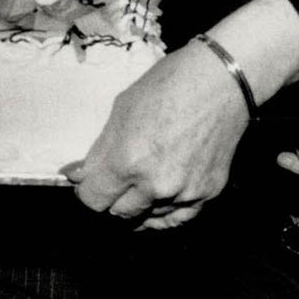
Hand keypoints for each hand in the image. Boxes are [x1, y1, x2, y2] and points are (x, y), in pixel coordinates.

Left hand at [63, 38, 250, 231]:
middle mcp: (155, 184)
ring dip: (139, 203)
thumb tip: (77, 175)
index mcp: (128, 160)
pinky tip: (157, 202)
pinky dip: (164, 212)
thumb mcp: (122, 109)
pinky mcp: (208, 193)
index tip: (89, 181)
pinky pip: (178, 217)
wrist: (221, 80)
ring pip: (148, 217)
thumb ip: (100, 150)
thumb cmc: (168, 84)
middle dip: (112, 197)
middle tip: (115, 179)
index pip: (94, 200)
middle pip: (119, 213)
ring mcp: (184, 192)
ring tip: (140, 181)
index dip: (88, 190)